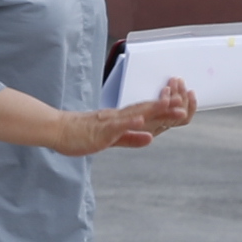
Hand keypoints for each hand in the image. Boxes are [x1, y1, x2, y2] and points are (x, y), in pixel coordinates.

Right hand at [62, 77, 198, 153]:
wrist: (57, 130)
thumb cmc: (80, 134)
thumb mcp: (110, 138)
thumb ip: (130, 139)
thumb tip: (151, 138)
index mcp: (120, 119)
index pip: (144, 113)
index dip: (162, 109)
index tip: (179, 105)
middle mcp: (117, 117)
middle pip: (145, 110)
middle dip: (165, 107)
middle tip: (184, 102)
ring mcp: (109, 122)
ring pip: (135, 114)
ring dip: (153, 110)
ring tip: (171, 105)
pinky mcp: (100, 130)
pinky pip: (117, 125)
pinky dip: (130, 122)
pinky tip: (142, 120)